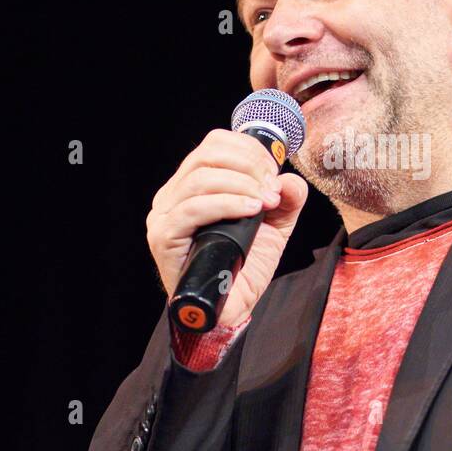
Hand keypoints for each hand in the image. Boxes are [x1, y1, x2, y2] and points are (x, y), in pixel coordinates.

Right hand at [147, 129, 308, 326]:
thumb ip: (287, 198)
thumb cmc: (245, 263)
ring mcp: (164, 215)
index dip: (249, 150)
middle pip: (206, 155)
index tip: (273, 172)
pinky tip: (250, 210)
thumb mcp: (275, 224)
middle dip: (248, 166)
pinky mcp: (163, 237)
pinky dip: (226, 204)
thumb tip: (289, 180)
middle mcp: (173, 194)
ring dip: (241, 185)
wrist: (230, 306)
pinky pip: (192, 209)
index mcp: (193, 183)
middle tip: (271, 189)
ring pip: (200, 179)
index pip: (214, 144)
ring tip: (264, 202)